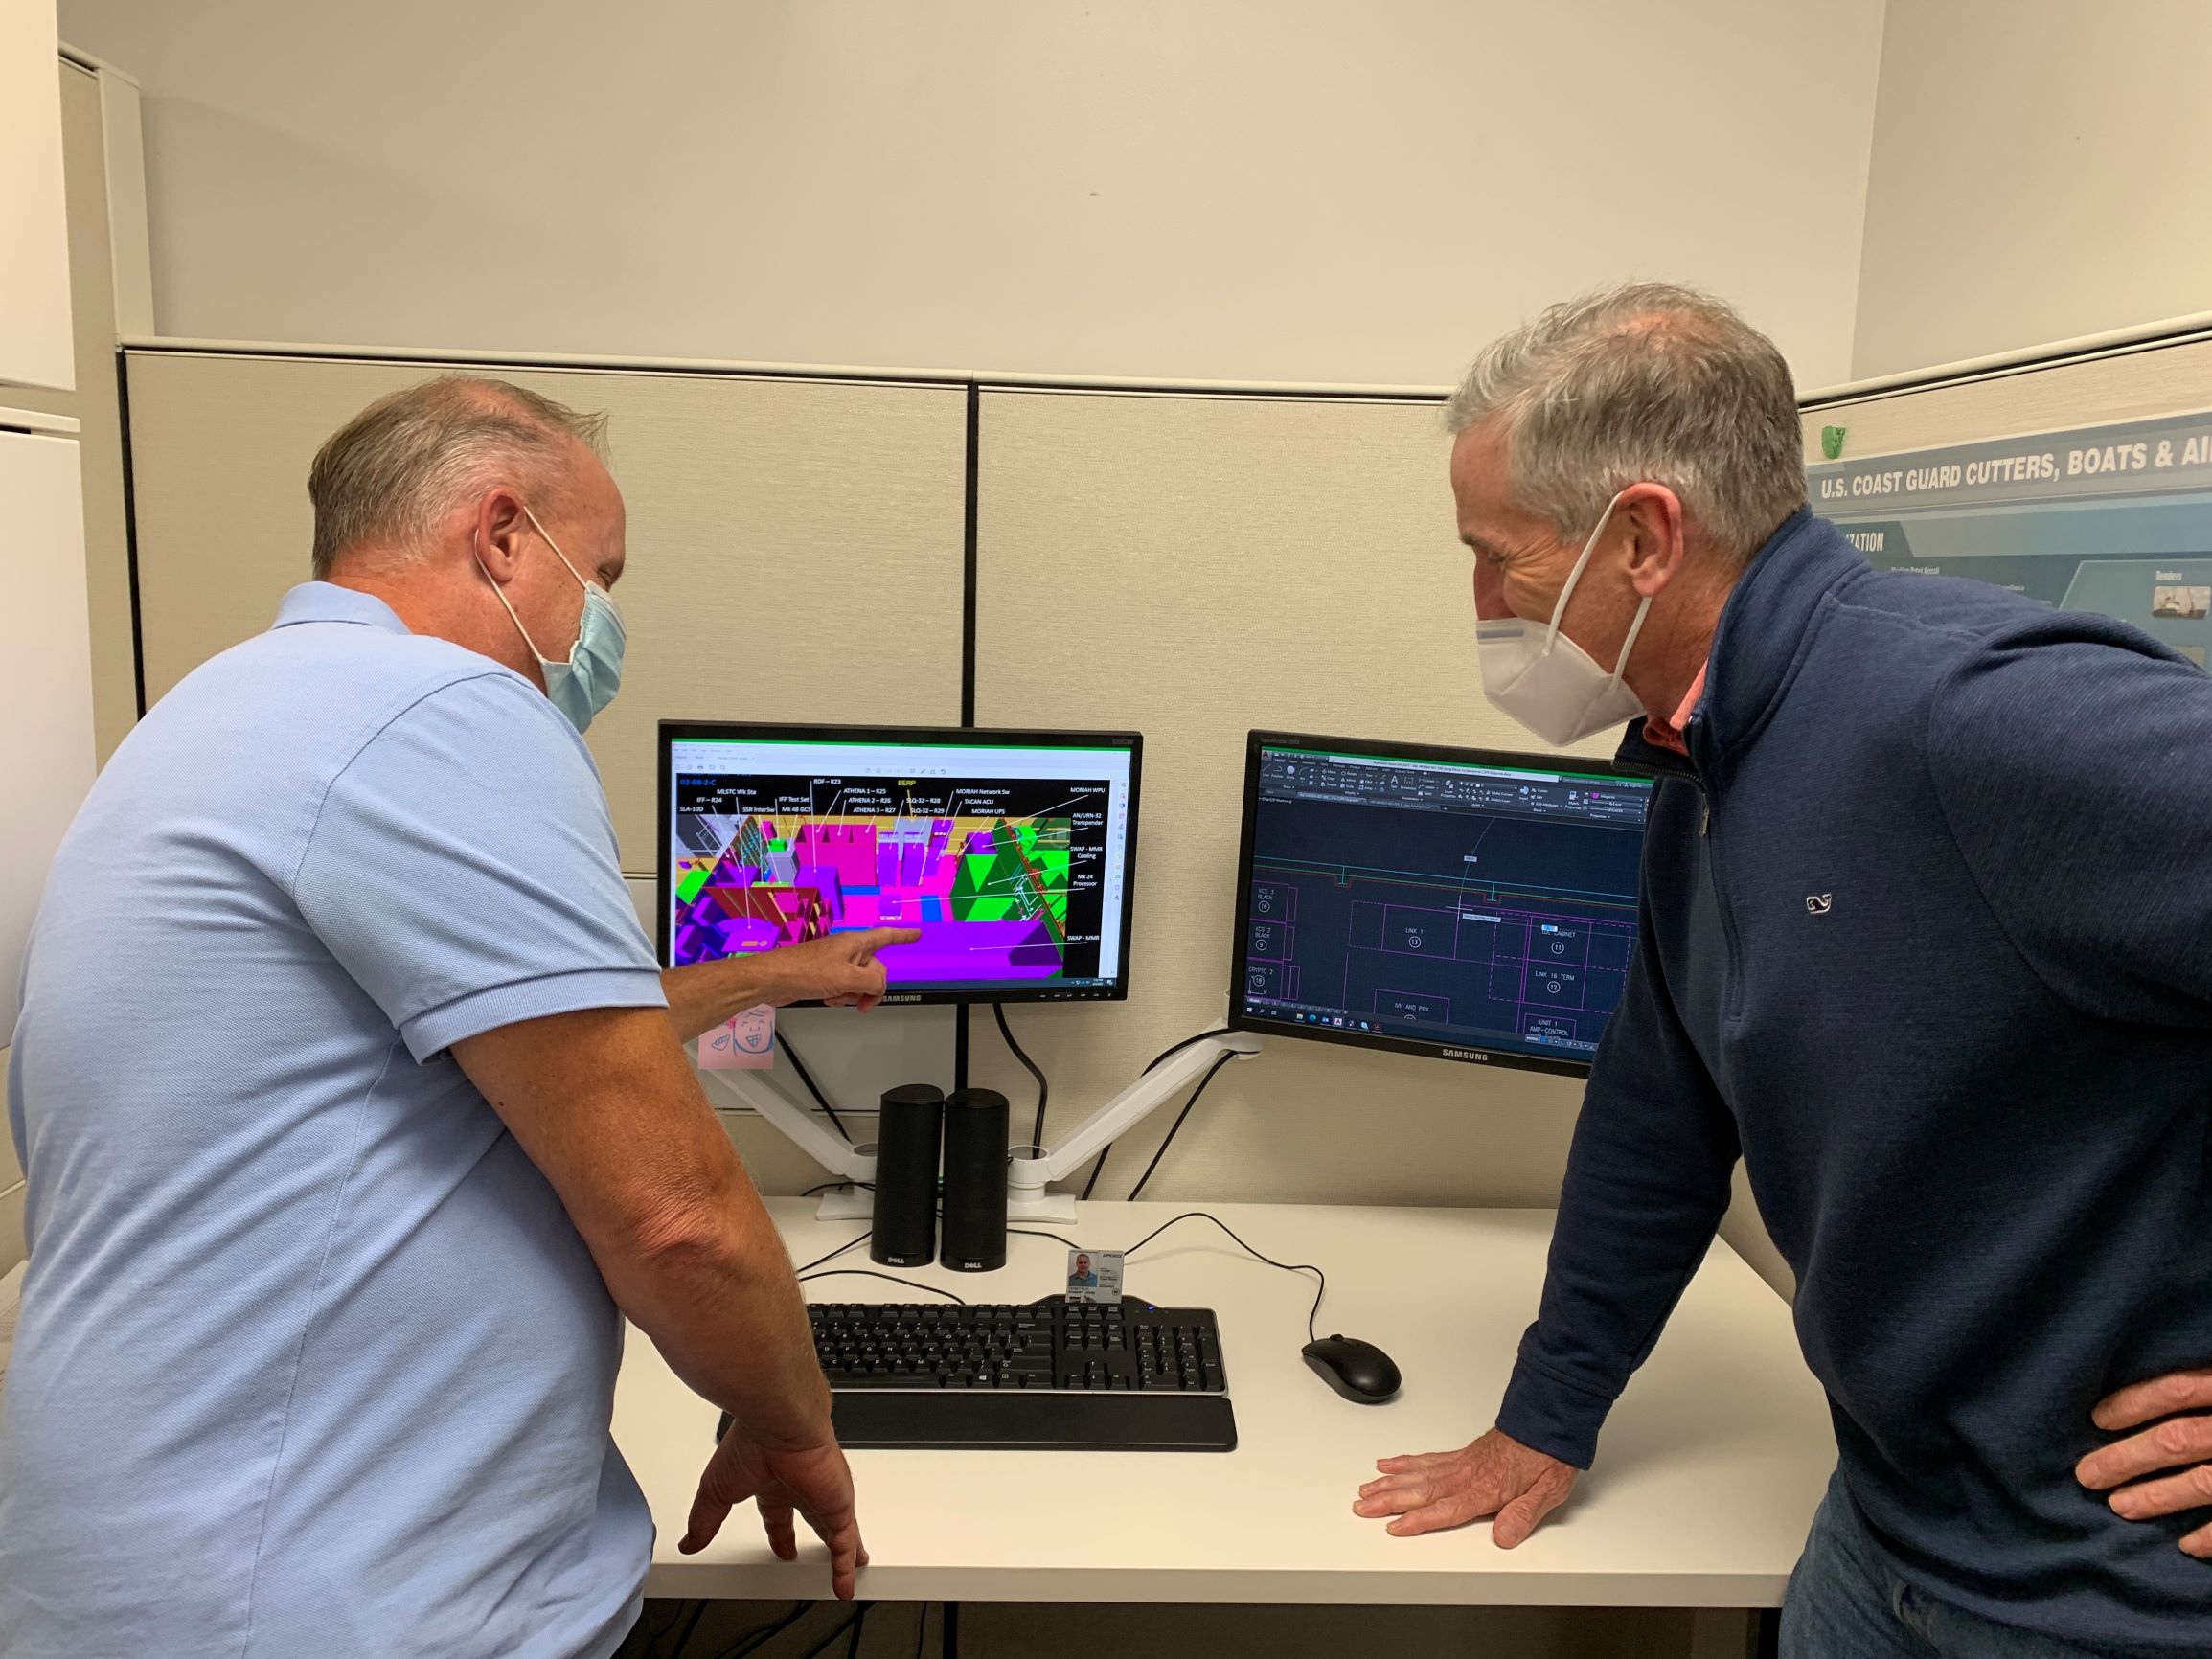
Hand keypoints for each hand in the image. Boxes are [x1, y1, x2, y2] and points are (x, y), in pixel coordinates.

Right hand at [680, 1422, 867, 1597]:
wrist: (779, 1425)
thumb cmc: (751, 1443)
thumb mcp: (717, 1492)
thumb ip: (704, 1520)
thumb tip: (688, 1543)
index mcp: (773, 1483)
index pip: (778, 1515)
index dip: (780, 1535)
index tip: (781, 1548)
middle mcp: (801, 1488)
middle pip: (812, 1521)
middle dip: (814, 1539)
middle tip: (816, 1557)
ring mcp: (823, 1497)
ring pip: (836, 1532)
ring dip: (840, 1555)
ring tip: (845, 1574)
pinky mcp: (837, 1504)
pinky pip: (846, 1542)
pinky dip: (845, 1565)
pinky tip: (846, 1583)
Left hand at [762, 928, 920, 1010]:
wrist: (773, 980)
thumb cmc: (806, 972)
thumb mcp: (847, 977)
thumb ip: (872, 981)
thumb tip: (879, 987)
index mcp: (856, 943)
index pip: (886, 937)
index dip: (903, 936)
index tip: (917, 934)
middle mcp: (848, 951)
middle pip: (875, 969)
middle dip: (870, 988)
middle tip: (861, 1002)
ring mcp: (836, 964)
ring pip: (859, 982)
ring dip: (852, 994)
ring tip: (835, 997)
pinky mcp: (824, 976)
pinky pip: (844, 988)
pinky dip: (840, 996)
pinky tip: (827, 999)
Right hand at [1353, 1427, 1577, 1545]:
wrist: (1548, 1420)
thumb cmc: (1548, 1457)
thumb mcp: (1548, 1491)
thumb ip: (1524, 1514)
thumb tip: (1504, 1537)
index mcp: (1486, 1488)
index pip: (1446, 1508)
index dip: (1419, 1519)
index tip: (1393, 1526)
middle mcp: (1467, 1474)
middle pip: (1421, 1490)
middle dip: (1388, 1499)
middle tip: (1361, 1507)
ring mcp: (1461, 1462)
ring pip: (1417, 1473)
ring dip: (1389, 1482)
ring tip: (1365, 1489)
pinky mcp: (1461, 1454)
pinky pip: (1426, 1458)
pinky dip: (1405, 1462)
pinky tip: (1389, 1464)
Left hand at [2076, 1366, 2211, 1555]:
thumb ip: (2201, 1381)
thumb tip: (2150, 1386)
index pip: (2177, 1389)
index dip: (2134, 1403)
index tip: (2096, 1419)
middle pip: (2178, 1439)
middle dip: (2128, 1458)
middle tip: (2086, 1475)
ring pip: (2205, 1482)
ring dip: (2159, 1497)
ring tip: (2119, 1506)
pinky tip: (2185, 1546)